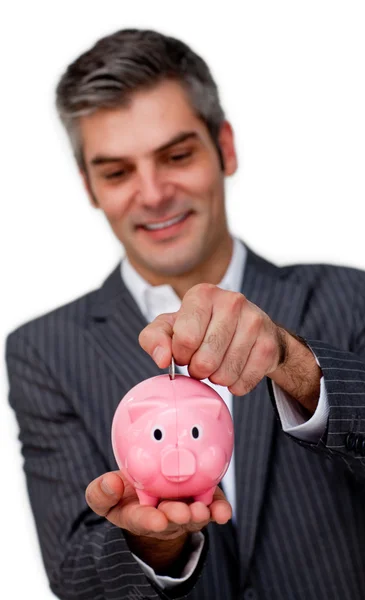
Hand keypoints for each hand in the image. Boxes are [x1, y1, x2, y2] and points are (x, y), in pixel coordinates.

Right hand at [85, 470, 230, 572]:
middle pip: (172, 519)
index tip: (156, 520)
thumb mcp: (107, 494)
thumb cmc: (126, 491)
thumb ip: (101, 492)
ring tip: (203, 510)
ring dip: (200, 514)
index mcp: (138, 515)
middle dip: (177, 516)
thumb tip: (110, 483)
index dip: (150, 520)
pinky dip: (219, 509)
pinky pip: (213, 507)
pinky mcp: (204, 501)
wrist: (151, 490)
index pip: (142, 519)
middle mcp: (164, 517)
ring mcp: (185, 510)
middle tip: (182, 513)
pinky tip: (223, 511)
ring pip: (194, 515)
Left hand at [139, 283, 320, 411]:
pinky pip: (245, 382)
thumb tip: (162, 359)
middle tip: (201, 363)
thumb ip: (153, 339)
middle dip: (198, 369)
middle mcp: (232, 301)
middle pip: (206, 360)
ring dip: (217, 378)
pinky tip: (234, 371)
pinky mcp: (270, 345)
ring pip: (226, 374)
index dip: (181, 354)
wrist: (246, 328)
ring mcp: (255, 322)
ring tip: (217, 366)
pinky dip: (236, 385)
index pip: (185, 338)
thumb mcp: (170, 327)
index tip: (185, 351)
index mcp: (203, 294)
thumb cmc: (201, 327)